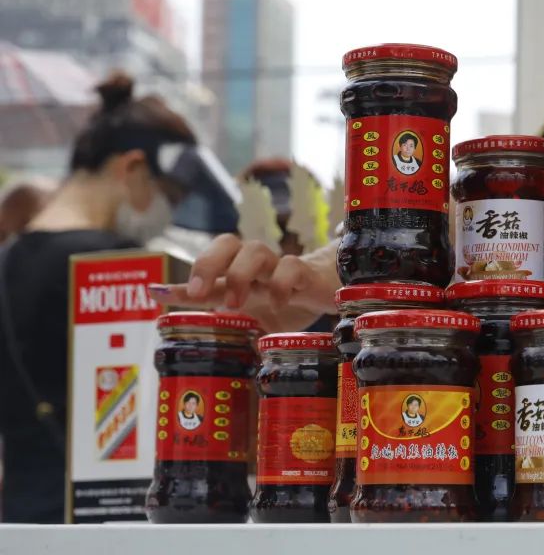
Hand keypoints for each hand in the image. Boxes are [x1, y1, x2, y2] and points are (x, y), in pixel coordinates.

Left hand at [149, 234, 339, 332]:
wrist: (330, 291)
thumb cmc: (286, 307)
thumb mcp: (254, 323)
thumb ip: (231, 331)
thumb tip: (202, 356)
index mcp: (238, 277)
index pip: (205, 272)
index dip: (180, 282)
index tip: (156, 293)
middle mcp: (254, 267)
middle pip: (227, 243)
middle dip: (208, 264)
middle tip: (198, 293)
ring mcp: (279, 267)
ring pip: (256, 250)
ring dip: (240, 274)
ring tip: (235, 303)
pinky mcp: (305, 273)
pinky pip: (291, 267)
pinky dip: (281, 283)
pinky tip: (278, 304)